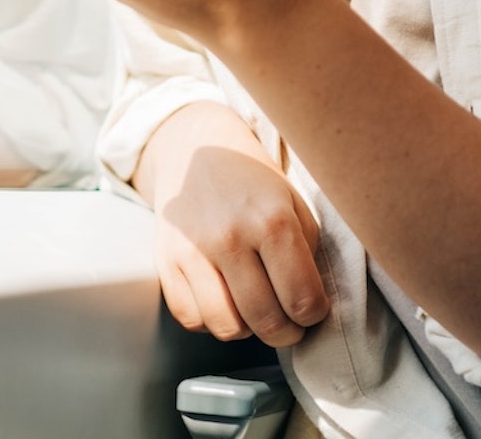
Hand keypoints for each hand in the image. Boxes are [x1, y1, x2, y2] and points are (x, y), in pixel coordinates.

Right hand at [137, 102, 329, 347]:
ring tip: (256, 308)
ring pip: (228, 328)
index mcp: (271, 220)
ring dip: (249, 328)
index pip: (302, 299)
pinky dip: (212, 319)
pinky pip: (193, 319)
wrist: (196, 148)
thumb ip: (307, 251)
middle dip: (287, 332)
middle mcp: (230, 237)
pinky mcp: (166, 261)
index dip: (314, 314)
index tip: (312, 309)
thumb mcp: (293, 202)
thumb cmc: (253, 179)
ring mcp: (193, 251)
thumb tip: (310, 303)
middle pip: (266, 321)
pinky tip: (224, 298)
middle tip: (290, 321)